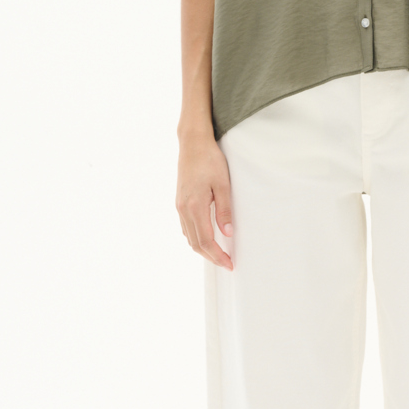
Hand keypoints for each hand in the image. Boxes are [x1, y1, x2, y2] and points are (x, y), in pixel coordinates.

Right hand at [176, 129, 233, 268]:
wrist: (193, 143)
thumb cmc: (210, 160)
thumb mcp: (223, 184)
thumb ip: (224, 210)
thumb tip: (227, 234)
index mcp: (194, 206)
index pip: (205, 241)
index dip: (217, 256)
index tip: (229, 264)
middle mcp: (183, 209)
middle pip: (195, 244)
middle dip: (211, 257)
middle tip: (226, 263)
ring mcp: (179, 206)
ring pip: (189, 237)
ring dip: (203, 249)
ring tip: (218, 254)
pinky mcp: (179, 202)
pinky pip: (186, 228)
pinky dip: (196, 238)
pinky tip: (206, 238)